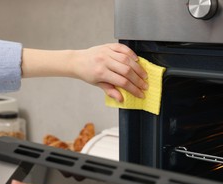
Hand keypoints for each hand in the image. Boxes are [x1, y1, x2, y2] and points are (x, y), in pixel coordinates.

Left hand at [22, 43, 147, 101]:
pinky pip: (122, 48)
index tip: (140, 94)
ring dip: (138, 68)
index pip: (122, 82)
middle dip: (138, 79)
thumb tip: (121, 99)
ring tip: (144, 75)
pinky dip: (131, 53)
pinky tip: (137, 60)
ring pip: (127, 59)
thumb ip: (110, 91)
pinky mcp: (108, 45)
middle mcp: (104, 61)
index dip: (133, 89)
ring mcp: (106, 52)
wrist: (78, 61)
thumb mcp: (97, 84)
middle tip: (145, 85)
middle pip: (126, 70)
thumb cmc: (88, 74)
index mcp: (101, 72)